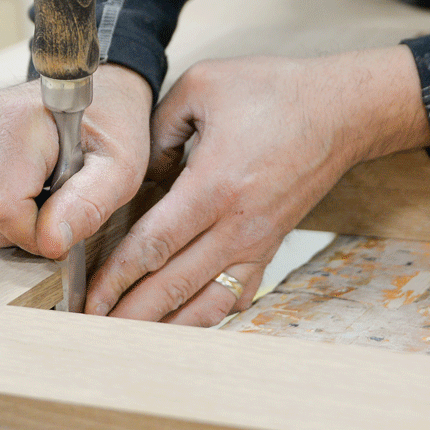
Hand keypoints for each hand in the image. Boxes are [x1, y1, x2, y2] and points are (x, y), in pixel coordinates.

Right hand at [0, 63, 152, 263]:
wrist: (82, 94)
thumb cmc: (107, 128)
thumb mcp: (121, 168)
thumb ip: (90, 204)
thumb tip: (51, 242)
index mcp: (14, 122)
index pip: (1, 207)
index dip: (34, 233)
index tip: (65, 224)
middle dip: (27, 227)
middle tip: (59, 196)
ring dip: (13, 219)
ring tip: (41, 185)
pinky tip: (20, 182)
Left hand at [85, 46, 429, 325]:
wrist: (340, 110)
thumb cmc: (273, 92)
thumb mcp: (201, 87)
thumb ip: (157, 130)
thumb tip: (134, 173)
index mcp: (215, 186)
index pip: (154, 245)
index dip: (116, 276)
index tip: (88, 298)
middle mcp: (238, 225)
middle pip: (174, 286)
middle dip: (129, 314)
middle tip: (94, 332)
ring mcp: (258, 242)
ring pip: (207, 303)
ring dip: (165, 327)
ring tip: (129, 341)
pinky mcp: (270, 248)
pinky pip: (236, 295)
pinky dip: (206, 316)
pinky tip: (179, 327)